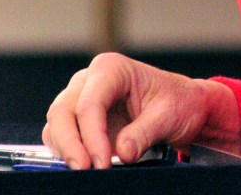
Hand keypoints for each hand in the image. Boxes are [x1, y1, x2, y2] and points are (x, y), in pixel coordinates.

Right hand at [42, 53, 240, 169]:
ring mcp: (82, 98)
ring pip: (57, 123)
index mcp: (112, 68)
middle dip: (70, 143)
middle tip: (85, 171)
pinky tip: (84, 167)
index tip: (102, 163)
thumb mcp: (169, 115)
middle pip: (63, 110)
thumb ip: (144, 132)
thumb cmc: (177, 102)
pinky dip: (66, 152)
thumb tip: (123, 152)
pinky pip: (60, 135)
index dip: (92, 135)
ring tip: (85, 173)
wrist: (183, 107)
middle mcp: (90, 80)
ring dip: (65, 149)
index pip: (90, 103)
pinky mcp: (80, 119)